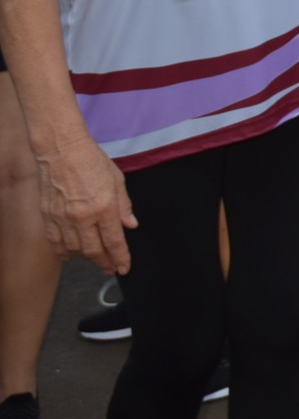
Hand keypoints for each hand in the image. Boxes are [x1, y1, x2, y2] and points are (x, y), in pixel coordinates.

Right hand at [37, 133, 135, 273]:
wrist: (61, 149)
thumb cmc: (91, 160)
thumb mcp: (117, 179)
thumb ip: (124, 205)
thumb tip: (131, 224)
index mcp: (104, 207)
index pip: (114, 241)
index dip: (120, 258)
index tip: (124, 267)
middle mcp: (82, 216)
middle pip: (94, 250)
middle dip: (105, 263)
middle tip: (111, 269)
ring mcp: (63, 218)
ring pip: (74, 249)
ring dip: (86, 258)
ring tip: (95, 259)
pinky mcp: (48, 216)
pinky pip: (55, 242)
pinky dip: (63, 251)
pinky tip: (70, 255)